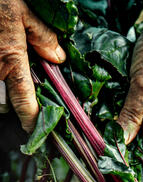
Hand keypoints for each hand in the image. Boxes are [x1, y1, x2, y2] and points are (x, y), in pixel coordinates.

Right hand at [0, 0, 65, 131]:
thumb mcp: (23, 10)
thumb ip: (42, 37)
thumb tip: (58, 59)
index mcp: (10, 60)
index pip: (24, 101)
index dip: (31, 119)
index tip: (35, 130)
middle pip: (3, 103)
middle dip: (12, 103)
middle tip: (23, 93)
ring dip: (0, 92)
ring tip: (7, 78)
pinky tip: (1, 65)